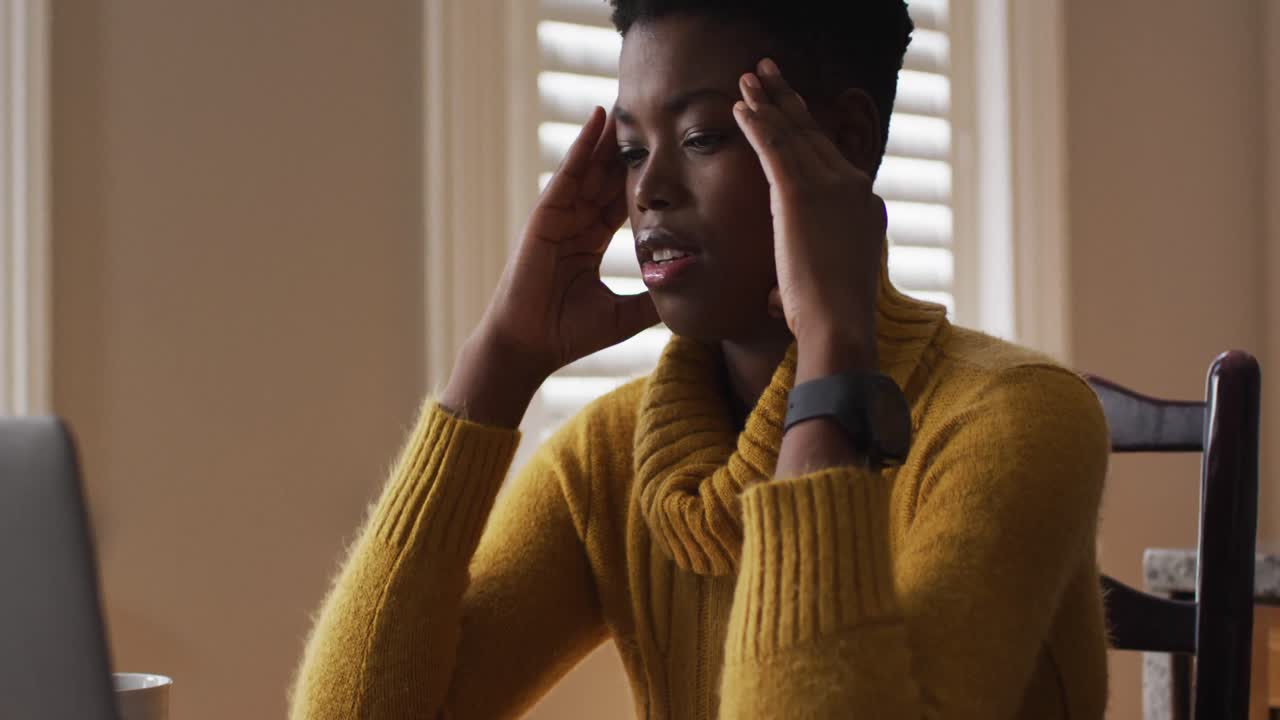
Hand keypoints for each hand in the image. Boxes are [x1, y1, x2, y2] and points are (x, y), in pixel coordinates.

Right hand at [442, 108, 657, 425]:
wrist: (531, 347)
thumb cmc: (569, 333)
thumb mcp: (624, 315)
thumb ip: (653, 301)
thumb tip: (690, 297)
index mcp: (590, 243)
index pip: (620, 201)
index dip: (640, 178)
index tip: (666, 155)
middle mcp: (575, 225)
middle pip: (606, 177)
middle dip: (626, 149)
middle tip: (651, 115)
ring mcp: (559, 217)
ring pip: (589, 168)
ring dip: (608, 137)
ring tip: (629, 103)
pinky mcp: (545, 216)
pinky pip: (568, 174)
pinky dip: (582, 145)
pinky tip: (597, 119)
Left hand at [733, 58, 883, 373]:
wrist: (840, 325)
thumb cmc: (830, 319)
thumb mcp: (824, 287)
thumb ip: (801, 282)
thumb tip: (773, 302)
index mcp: (864, 205)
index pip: (830, 157)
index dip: (806, 128)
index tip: (789, 106)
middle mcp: (854, 186)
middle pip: (814, 134)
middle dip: (787, 99)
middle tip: (767, 72)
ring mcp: (830, 187)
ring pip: (793, 134)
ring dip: (768, 101)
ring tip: (748, 77)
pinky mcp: (801, 194)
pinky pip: (775, 148)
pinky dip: (758, 124)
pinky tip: (741, 107)